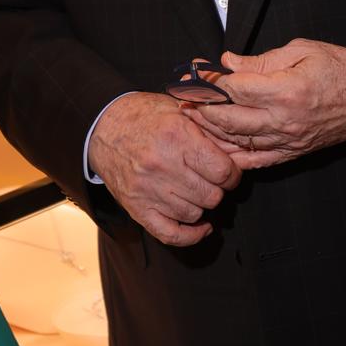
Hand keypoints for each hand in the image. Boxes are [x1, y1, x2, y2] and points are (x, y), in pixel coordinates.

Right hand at [88, 93, 241, 246]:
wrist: (102, 127)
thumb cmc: (145, 116)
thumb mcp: (180, 110)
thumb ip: (211, 131)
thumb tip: (243, 152)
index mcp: (176, 137)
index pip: (222, 171)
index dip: (232, 174)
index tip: (229, 172)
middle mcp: (162, 165)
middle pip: (211, 195)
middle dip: (217, 189)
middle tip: (212, 179)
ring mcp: (147, 190)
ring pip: (194, 213)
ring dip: (201, 205)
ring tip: (197, 190)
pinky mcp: (136, 208)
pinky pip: (170, 234)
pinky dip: (190, 235)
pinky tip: (200, 225)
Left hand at [182, 39, 345, 169]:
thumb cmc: (339, 67)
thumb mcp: (300, 50)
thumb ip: (260, 61)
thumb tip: (227, 63)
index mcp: (287, 90)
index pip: (235, 89)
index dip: (210, 82)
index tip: (194, 74)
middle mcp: (285, 120)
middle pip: (230, 119)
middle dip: (201, 109)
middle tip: (183, 100)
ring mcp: (289, 140)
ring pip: (239, 142)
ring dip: (211, 132)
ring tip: (191, 121)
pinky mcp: (293, 152)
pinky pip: (257, 161)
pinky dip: (234, 156)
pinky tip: (217, 149)